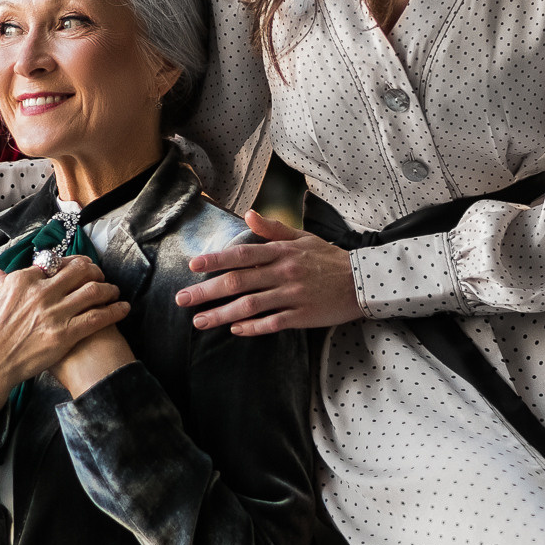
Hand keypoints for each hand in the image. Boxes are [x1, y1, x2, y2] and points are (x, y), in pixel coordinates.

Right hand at [0, 256, 129, 432]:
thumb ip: (5, 285)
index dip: (73, 263)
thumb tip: (1, 274)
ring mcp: (54, 312)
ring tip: (114, 291)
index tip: (80, 267)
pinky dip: (115, 311)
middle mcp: (41, 291)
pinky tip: (123, 308)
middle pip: (80, 271)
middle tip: (101, 276)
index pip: (56, 262)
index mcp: (23, 279)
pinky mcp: (65, 334)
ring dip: (109, 289)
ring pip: (93, 291)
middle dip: (95, 271)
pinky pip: (98, 317)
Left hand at [176, 210, 361, 334]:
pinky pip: (272, 323)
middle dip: (206, 291)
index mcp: (281, 252)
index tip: (193, 266)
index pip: (242, 254)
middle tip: (182, 299)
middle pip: (238, 282)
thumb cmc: (330, 259)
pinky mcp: (302, 316)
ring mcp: (292, 295)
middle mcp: (283, 272)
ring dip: (221, 314)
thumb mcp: (303, 238)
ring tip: (199, 321)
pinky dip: (252, 328)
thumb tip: (247, 214)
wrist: (363, 281)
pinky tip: (235, 330)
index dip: (216, 260)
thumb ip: (273, 230)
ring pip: (250, 306)